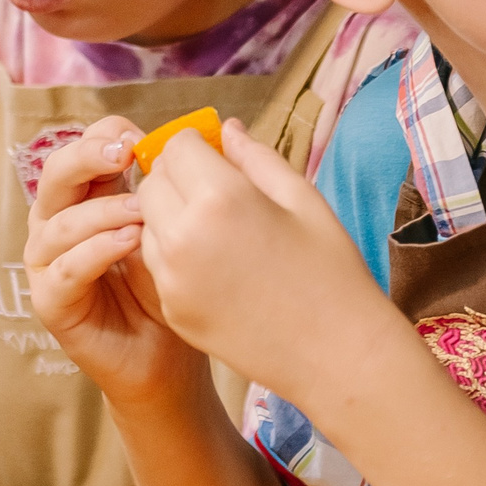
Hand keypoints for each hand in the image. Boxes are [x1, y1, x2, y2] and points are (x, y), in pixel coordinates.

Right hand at [23, 115, 202, 404]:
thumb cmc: (171, 287)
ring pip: (58, 223)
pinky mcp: (50, 303)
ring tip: (144, 213)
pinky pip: (65, 270)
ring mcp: (48, 264)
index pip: (80, 149)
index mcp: (86, 198)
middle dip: (87, 157)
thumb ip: (175, 186)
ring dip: (102, 211)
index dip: (105, 136)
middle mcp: (58, 224)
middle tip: (124, 153)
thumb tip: (208, 132)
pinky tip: (129, 243)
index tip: (141, 136)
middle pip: (54, 175)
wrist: (169, 356)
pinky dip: (96, 252)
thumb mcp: (174, 227)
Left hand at [132, 118, 393, 402]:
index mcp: (221, 198)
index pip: (177, 146)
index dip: (197, 144)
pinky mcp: (172, 309)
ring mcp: (172, 278)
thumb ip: (256, 158)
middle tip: (215, 189)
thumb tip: (227, 130)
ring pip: (148, 222)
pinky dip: (174, 254)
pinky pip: (157, 263)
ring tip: (218, 230)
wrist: (337, 355)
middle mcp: (183, 236)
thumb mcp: (303, 199)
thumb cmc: (331, 271)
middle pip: (153, 182)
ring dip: (171, 215)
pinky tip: (218, 265)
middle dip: (178, 176)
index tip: (219, 157)